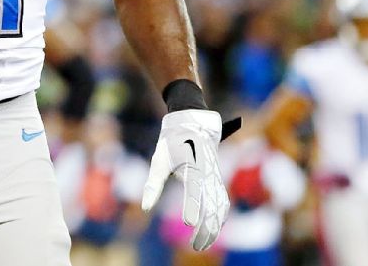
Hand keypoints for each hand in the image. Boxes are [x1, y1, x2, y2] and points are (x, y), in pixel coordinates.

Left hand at [141, 109, 229, 251]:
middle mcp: (208, 173)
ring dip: (215, 226)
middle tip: (196, 246)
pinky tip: (214, 228)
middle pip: (213, 205)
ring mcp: (215, 176)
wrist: (191, 121)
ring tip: (204, 243)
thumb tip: (145, 207)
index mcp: (194, 167)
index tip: (189, 225)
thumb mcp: (159, 160)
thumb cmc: (172, 142)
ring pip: (221, 205)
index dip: (193, 208)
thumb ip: (153, 185)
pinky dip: (220, 215)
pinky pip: (222, 199)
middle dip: (207, 228)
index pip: (195, 192)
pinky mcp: (216, 178)